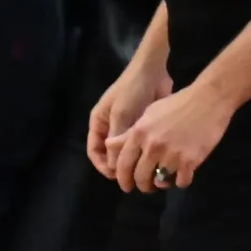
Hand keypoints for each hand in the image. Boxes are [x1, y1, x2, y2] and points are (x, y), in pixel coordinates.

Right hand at [85, 56, 171, 179]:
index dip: (103, 166)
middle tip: (134, 179)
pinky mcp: (143, 126)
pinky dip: (145, 153)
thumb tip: (116, 166)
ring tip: (146, 173)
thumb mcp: (121, 115)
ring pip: (127, 151)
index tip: (116, 177)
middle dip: (120, 167)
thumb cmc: (131, 91)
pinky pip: (141, 144)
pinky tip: (155, 161)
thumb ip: (117, 141)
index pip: (95, 151)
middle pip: (111, 153)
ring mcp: (127, 127)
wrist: (152, 71)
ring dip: (134, 162)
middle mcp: (111, 127)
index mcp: (99, 123)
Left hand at [106, 82, 234, 192]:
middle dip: (142, 185)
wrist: (208, 100)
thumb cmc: (177, 104)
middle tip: (147, 187)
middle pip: (140, 176)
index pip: (123, 163)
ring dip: (162, 184)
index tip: (126, 185)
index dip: (123, 178)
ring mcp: (171, 154)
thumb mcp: (148, 115)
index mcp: (138, 134)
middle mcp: (152, 146)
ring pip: (161, 181)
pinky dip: (181, 182)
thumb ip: (129, 133)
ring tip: (165, 181)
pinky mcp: (190, 160)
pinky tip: (182, 176)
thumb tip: (108, 145)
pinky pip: (181, 181)